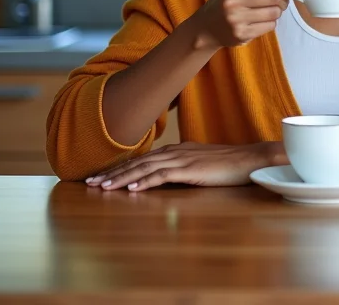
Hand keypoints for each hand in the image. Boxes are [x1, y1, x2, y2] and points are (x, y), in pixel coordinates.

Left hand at [85, 141, 279, 191]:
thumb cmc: (228, 164)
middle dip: (112, 172)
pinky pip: (163, 176)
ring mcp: (182, 159)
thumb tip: (165, 175)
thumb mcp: (200, 163)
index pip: (143, 158)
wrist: (250, 159)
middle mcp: (175, 151)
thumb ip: (182, 167)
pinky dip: (145, 181)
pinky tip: (131, 188)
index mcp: (177, 149)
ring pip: (145, 168)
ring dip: (121, 178)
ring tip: (101, 187)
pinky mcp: (190, 170)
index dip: (121, 167)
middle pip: (138, 161)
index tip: (101, 176)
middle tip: (89, 182)